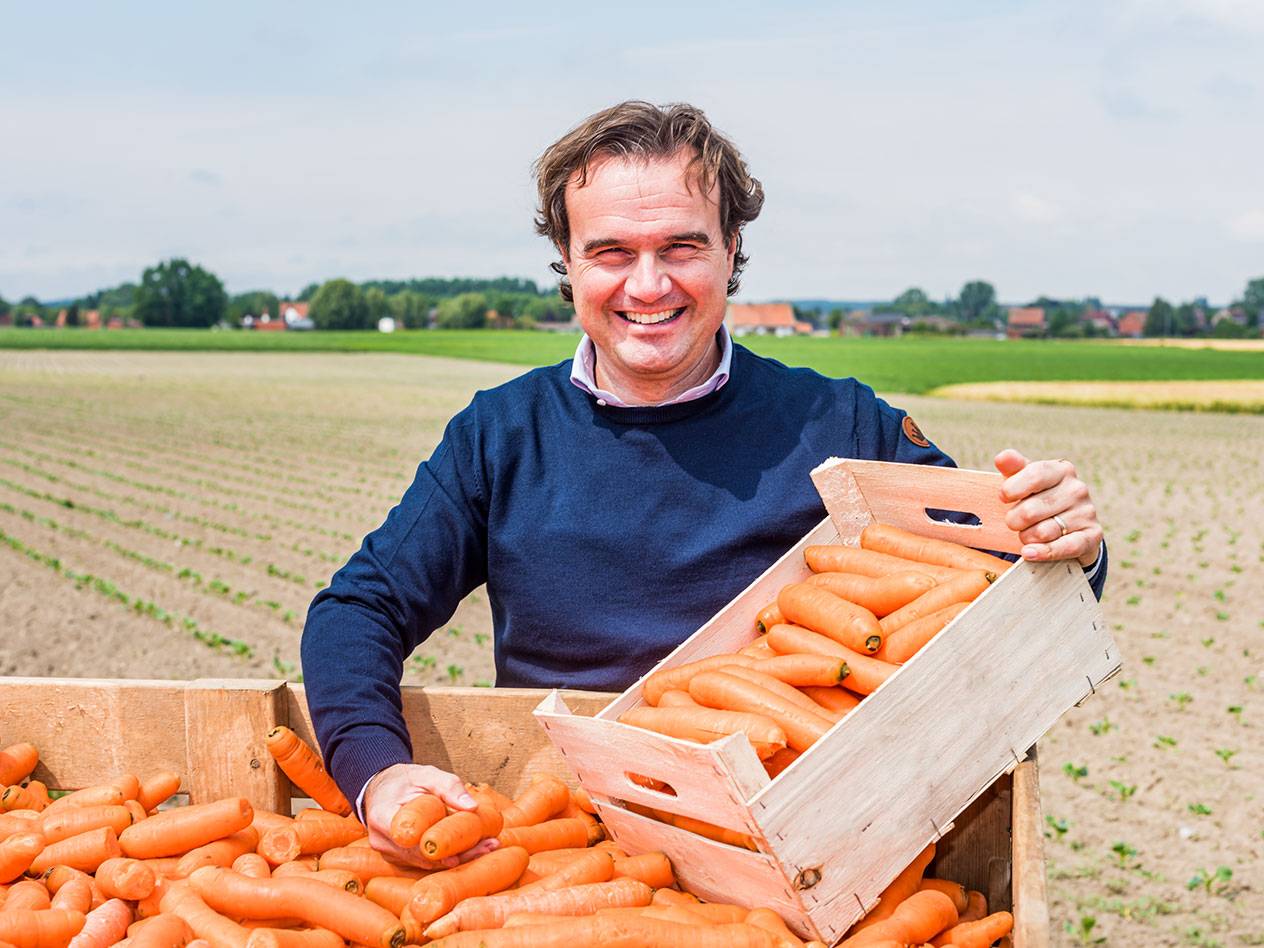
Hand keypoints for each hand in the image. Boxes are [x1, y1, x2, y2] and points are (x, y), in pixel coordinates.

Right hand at [362, 763, 498, 868]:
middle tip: (488, 846)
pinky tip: (471, 850)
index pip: (411, 839)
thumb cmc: (405, 780)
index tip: (463, 849)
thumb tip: (472, 807)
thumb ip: (448, 786)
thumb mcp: (426, 774)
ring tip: (487, 847)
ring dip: (456, 858)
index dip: (437, 847)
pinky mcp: (398, 859)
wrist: (384, 788)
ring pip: (424, 863)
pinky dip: (446, 857)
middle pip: (421, 855)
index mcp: (382, 817)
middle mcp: (381, 841)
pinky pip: (423, 862)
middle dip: (457, 854)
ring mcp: (388, 853)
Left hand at [994, 449, 1102, 567]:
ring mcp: (1087, 513)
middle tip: (1015, 522)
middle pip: (1031, 510)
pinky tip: (1028, 553)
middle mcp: (1078, 489)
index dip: (1012, 489)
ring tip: (1027, 534)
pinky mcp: (1092, 536)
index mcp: (1062, 470)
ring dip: (1026, 537)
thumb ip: (1013, 468)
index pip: (1034, 475)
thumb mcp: (1026, 480)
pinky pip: (1063, 547)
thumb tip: (1002, 458)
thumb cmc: (1040, 498)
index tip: (1003, 497)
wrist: (1071, 526)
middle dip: (1014, 520)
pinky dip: (1043, 552)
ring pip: (1042, 532)